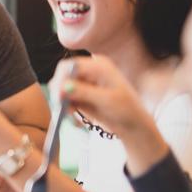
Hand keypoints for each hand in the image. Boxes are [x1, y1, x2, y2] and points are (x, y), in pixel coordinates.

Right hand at [51, 57, 168, 172]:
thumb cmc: (126, 109)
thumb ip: (84, 92)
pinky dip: (66, 109)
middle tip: (61, 108)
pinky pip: (65, 100)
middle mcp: (88, 72)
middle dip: (60, 93)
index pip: (70, 66)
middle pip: (62, 77)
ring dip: (62, 103)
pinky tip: (74, 118)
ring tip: (71, 116)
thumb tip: (62, 88)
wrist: (132, 125)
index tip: (59, 96)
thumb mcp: (107, 100)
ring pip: (61, 90)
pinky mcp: (80, 97)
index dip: (61, 79)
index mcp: (97, 66)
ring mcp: (83, 84)